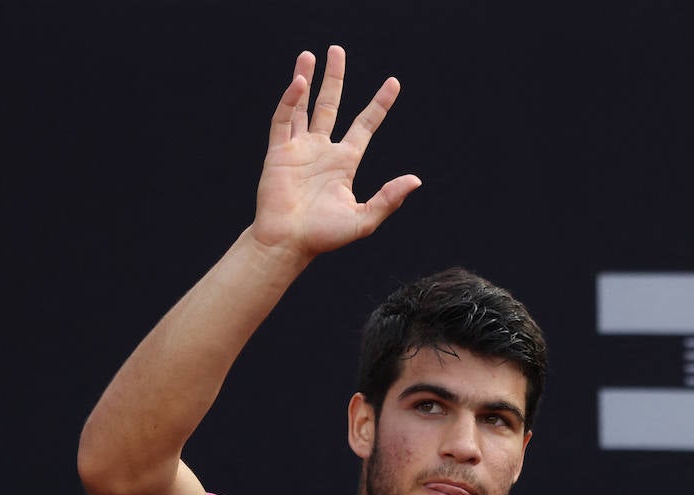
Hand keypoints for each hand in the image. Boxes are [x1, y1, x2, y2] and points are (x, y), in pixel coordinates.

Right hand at [249, 46, 420, 260]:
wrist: (287, 244)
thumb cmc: (323, 236)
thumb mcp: (363, 220)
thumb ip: (388, 199)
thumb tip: (416, 180)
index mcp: (344, 162)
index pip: (365, 125)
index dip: (379, 104)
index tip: (393, 83)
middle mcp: (322, 151)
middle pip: (330, 104)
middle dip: (334, 78)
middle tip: (337, 50)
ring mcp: (299, 149)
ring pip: (303, 106)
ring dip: (307, 79)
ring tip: (310, 55)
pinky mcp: (278, 152)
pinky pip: (283, 120)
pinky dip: (290, 100)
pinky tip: (299, 82)